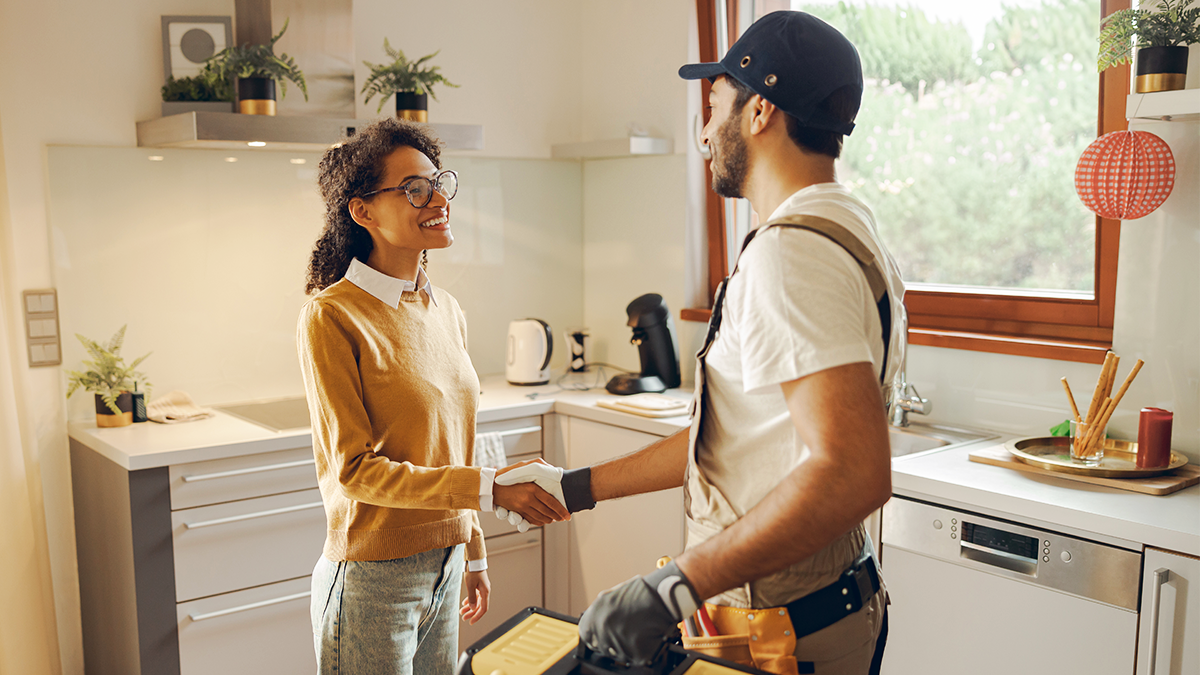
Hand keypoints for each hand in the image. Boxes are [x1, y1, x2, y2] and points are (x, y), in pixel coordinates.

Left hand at [460, 570, 489, 624]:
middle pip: (479, 606)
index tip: (471, 622)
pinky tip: (464, 603)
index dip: (477, 616)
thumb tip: (472, 608)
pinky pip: (475, 596)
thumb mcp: (470, 585)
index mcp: (485, 592)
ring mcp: (482, 588)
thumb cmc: (472, 571)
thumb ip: (471, 597)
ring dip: (469, 607)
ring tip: (461, 612)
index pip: (483, 609)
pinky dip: (470, 600)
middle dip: (471, 613)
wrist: (474, 560)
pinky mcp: (479, 585)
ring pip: (477, 601)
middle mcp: (485, 591)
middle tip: (463, 618)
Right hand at [493, 459, 569, 526]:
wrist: (491, 485)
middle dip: (557, 517)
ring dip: (549, 520)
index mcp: (532, 488)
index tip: (568, 514)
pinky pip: (531, 520)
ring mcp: (522, 507)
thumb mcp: (524, 466)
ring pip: (540, 518)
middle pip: (547, 512)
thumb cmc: (509, 474)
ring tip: (555, 519)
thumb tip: (554, 469)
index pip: (551, 502)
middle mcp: (528, 499)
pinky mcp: (517, 512)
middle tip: (564, 518)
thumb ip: (539, 466)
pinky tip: (544, 520)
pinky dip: (539, 522)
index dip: (561, 510)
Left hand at [578, 561, 699, 665]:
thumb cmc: (642, 592)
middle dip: (613, 641)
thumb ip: (600, 612)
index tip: (599, 636)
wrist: (665, 595)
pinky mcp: (636, 654)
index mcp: (595, 615)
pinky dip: (641, 650)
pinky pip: (635, 657)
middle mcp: (604, 630)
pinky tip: (646, 636)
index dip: (594, 635)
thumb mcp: (612, 596)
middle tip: (626, 631)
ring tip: (639, 631)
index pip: (586, 634)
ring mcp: (620, 643)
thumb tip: (594, 624)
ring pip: (619, 654)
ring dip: (627, 646)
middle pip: (603, 646)